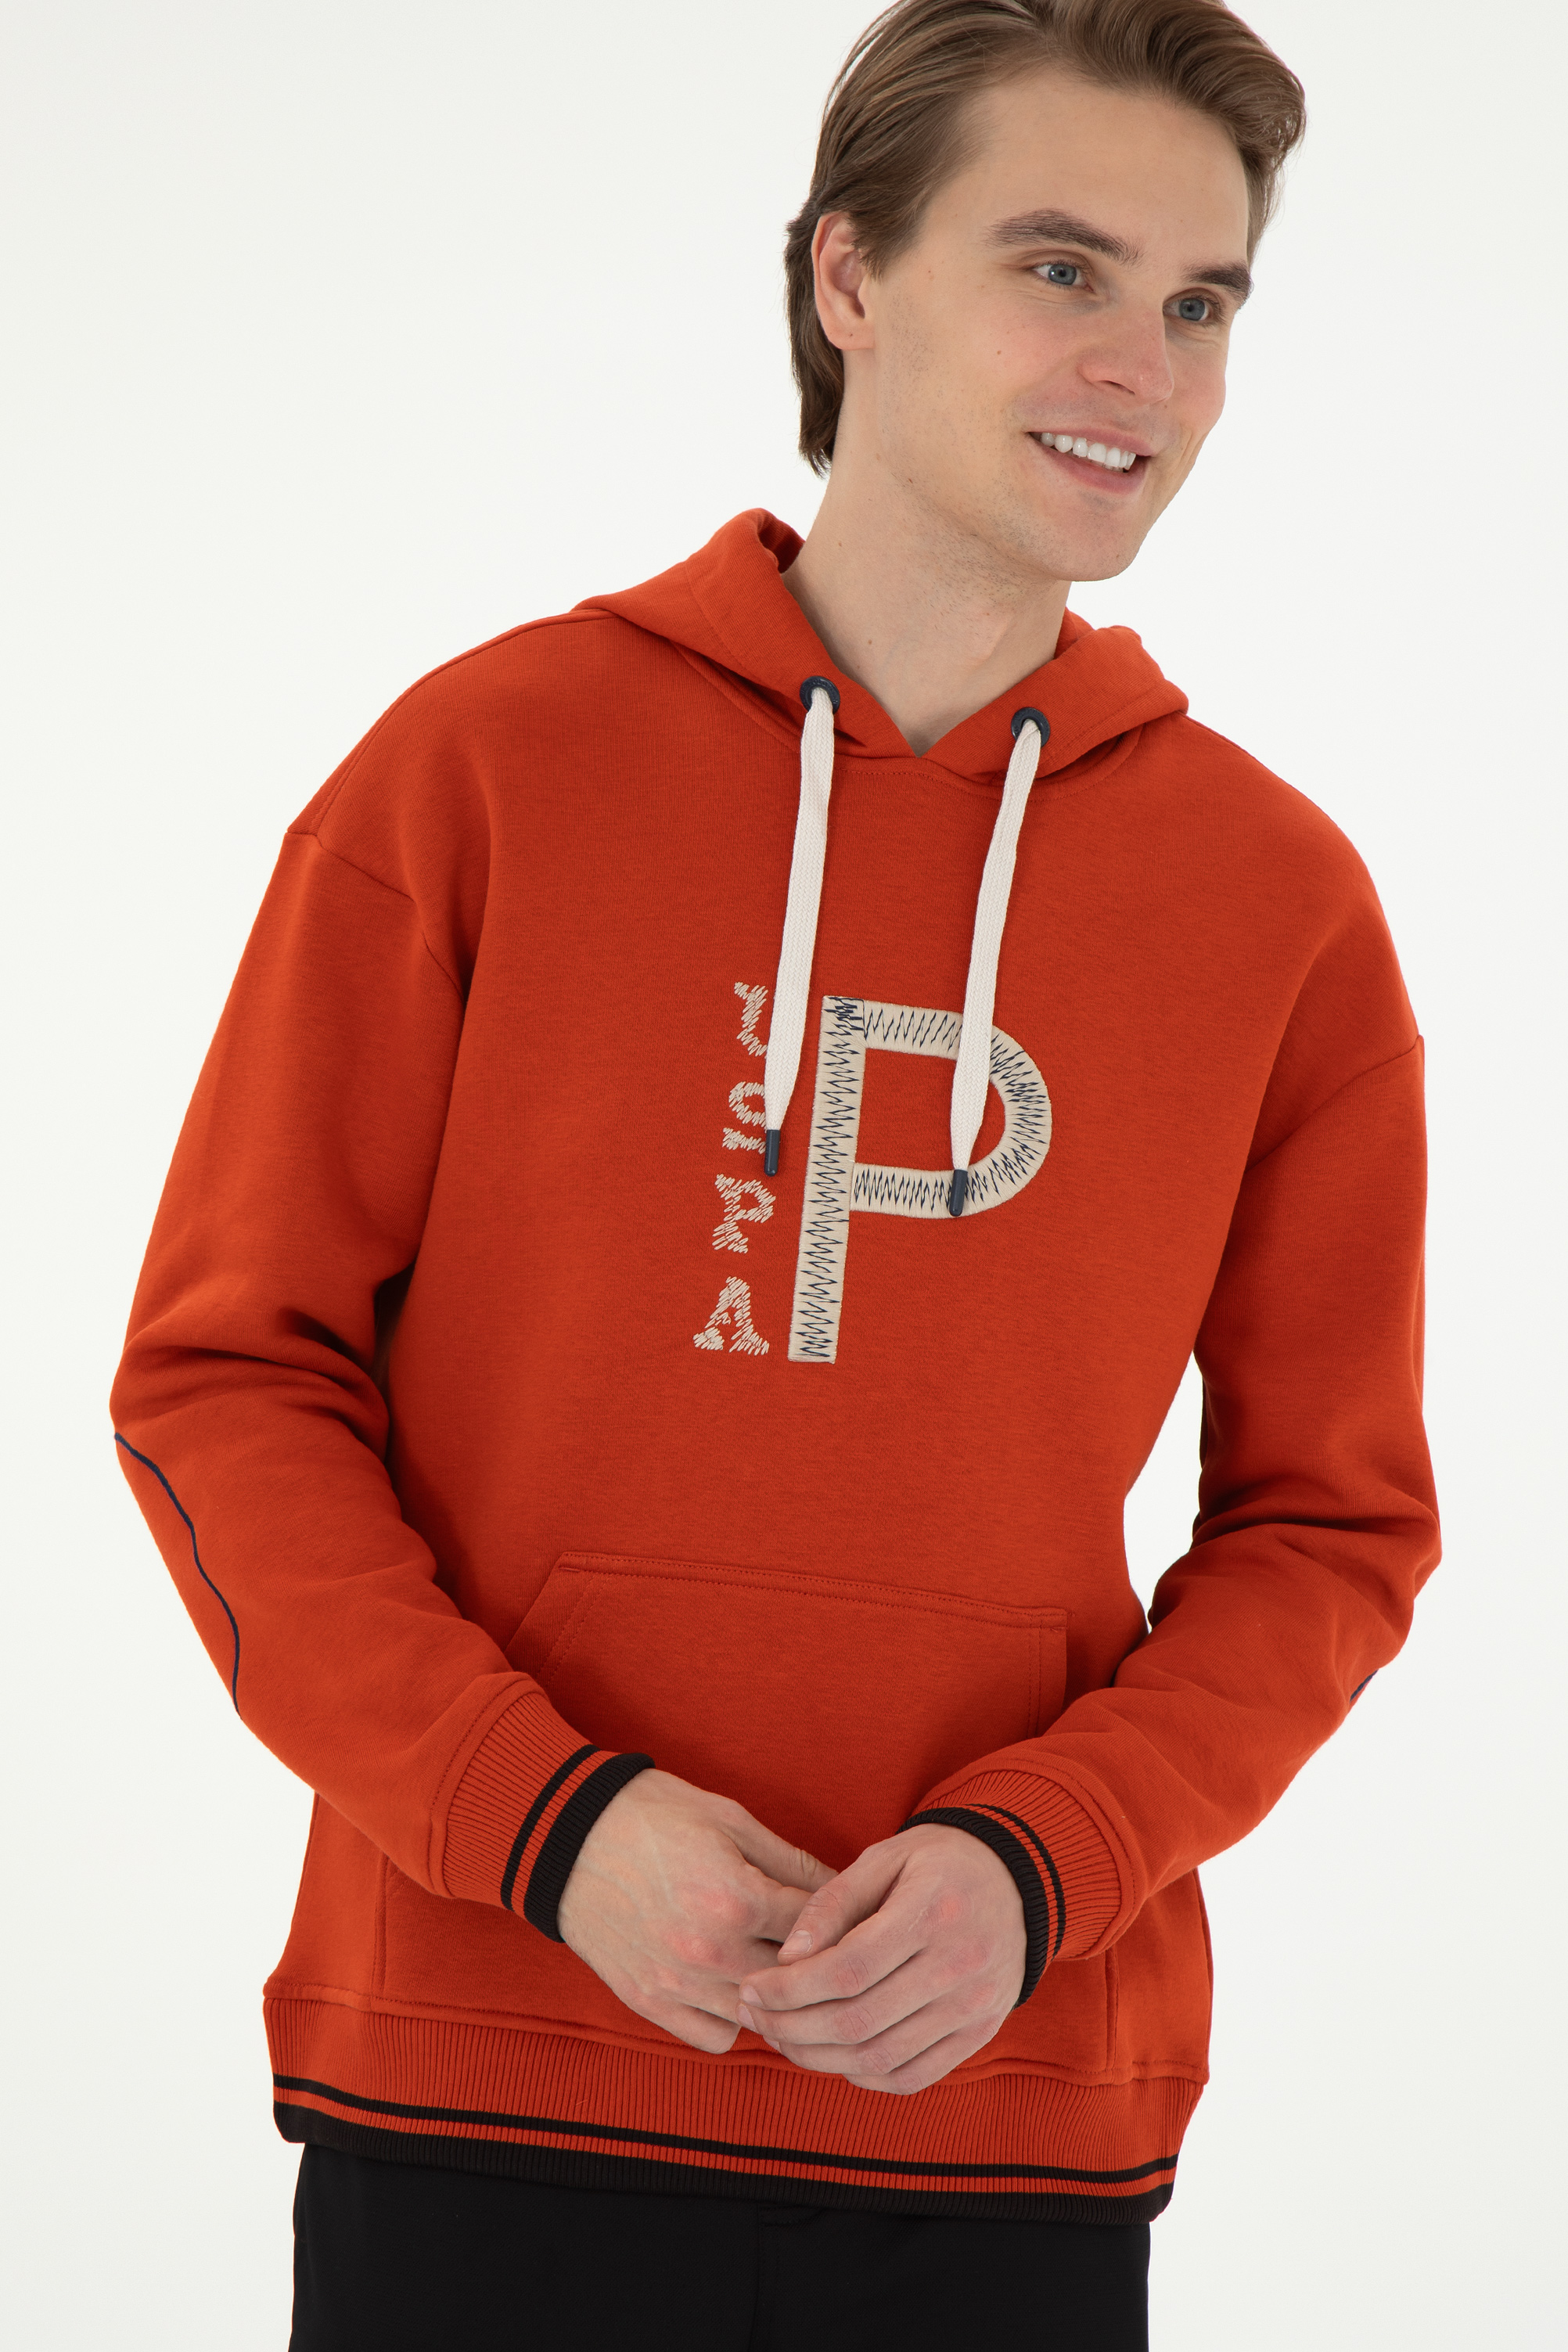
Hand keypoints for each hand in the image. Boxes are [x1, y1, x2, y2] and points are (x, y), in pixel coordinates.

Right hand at [556, 1768, 834, 2052]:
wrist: (568, 1837)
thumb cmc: (652, 1816)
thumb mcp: (730, 1818)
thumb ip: (790, 1859)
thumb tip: (842, 1887)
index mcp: (738, 1898)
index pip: (819, 1928)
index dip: (842, 1919)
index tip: (848, 1914)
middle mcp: (711, 1951)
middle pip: (796, 1981)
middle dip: (815, 1963)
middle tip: (824, 1947)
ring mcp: (677, 1984)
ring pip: (759, 2017)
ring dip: (775, 1995)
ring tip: (778, 1966)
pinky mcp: (648, 2003)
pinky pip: (715, 2038)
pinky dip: (732, 2020)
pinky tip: (733, 1985)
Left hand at [736, 1823, 1024, 2093]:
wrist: (1016, 1880)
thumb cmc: (938, 1862)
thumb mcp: (885, 1858)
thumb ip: (833, 1904)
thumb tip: (787, 1958)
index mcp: (933, 1911)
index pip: (848, 1970)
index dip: (789, 1988)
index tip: (750, 1987)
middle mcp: (959, 1966)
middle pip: (859, 2021)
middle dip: (792, 2027)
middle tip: (755, 2017)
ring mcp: (973, 2007)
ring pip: (881, 2056)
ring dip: (819, 2057)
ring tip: (783, 2038)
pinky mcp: (980, 2033)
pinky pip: (914, 2076)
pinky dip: (865, 2076)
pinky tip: (834, 2056)